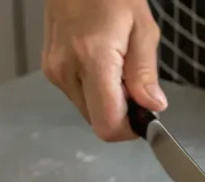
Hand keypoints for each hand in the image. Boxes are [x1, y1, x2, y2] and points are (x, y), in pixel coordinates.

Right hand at [42, 0, 165, 140]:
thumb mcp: (142, 29)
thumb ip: (145, 73)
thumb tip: (152, 106)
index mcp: (92, 60)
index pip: (108, 124)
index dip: (130, 129)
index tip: (145, 117)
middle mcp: (67, 70)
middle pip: (98, 122)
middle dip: (122, 113)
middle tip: (134, 84)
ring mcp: (55, 70)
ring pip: (89, 111)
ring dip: (109, 100)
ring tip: (118, 66)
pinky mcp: (51, 68)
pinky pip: (79, 96)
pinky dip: (96, 90)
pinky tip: (104, 64)